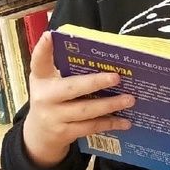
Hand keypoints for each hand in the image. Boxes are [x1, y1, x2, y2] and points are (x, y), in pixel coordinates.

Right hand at [22, 32, 135, 165]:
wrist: (39, 135)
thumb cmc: (51, 100)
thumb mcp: (49, 82)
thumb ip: (64, 67)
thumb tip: (97, 51)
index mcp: (41, 79)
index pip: (39, 61)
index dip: (43, 48)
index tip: (50, 35)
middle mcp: (44, 97)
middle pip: (71, 88)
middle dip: (95, 82)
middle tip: (117, 77)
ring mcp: (53, 117)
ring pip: (85, 110)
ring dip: (109, 105)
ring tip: (129, 99)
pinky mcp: (64, 133)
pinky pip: (90, 127)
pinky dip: (109, 123)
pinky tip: (125, 121)